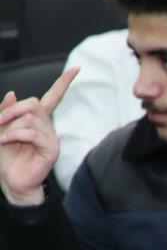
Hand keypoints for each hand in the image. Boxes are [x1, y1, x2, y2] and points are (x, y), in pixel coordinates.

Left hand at [0, 67, 77, 205]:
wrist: (11, 181)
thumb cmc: (6, 156)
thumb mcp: (0, 128)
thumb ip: (5, 111)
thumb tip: (13, 93)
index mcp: (37, 119)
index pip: (54, 96)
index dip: (64, 82)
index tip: (77, 69)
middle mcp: (47, 126)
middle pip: (33, 103)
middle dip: (11, 110)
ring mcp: (51, 138)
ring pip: (29, 118)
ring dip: (9, 127)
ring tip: (0, 138)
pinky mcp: (51, 149)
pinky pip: (31, 133)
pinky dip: (13, 135)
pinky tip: (4, 141)